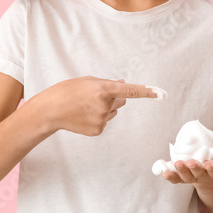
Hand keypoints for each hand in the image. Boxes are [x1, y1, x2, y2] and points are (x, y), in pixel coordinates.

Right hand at [38, 77, 158, 136]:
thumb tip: (124, 85)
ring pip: (113, 111)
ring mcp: (102, 120)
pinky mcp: (98, 130)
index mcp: (103, 90)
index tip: (161, 93)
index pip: (130, 90)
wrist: (50, 111)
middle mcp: (105, 105)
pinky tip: (84, 116)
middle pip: (121, 100)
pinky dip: (98, 118)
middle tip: (94, 96)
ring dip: (105, 107)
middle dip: (114, 97)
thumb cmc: (68, 91)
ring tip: (86, 106)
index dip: (147, 92)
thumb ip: (108, 83)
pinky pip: (106, 121)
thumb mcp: (88, 81)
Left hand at [161, 147, 212, 186]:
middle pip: (199, 174)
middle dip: (194, 169)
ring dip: (180, 171)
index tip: (209, 165)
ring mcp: (194, 178)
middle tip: (189, 162)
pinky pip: (176, 179)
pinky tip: (163, 171)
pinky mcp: (184, 178)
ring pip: (186, 177)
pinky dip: (170, 176)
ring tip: (176, 164)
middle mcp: (205, 176)